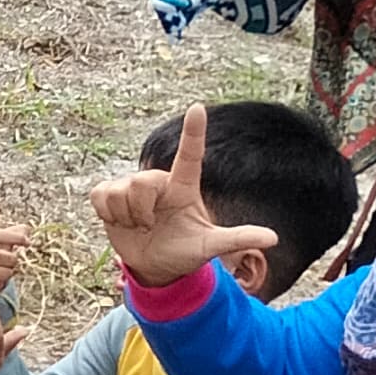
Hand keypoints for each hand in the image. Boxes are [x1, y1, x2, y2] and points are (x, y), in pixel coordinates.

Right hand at [0, 172, 26, 304]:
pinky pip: (6, 272)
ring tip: (1, 269)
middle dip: (16, 238)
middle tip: (28, 242)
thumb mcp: (4, 248)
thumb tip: (26, 228)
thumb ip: (15, 236)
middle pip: (1, 235)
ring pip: (10, 258)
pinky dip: (7, 277)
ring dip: (13, 266)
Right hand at [86, 106, 281, 290]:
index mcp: (183, 186)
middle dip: (142, 211)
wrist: (153, 267)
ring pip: (121, 190)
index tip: (198, 108)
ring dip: (126, 216)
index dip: (193, 132)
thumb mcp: (210, 246)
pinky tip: (119, 221)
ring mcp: (131, 186)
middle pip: (142, 183)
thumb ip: (238, 238)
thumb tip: (274, 237)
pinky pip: (101, 195)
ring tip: (137, 225)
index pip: (189, 155)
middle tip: (150, 225)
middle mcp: (158, 181)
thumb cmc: (184, 252)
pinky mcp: (107, 194)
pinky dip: (108, 214)